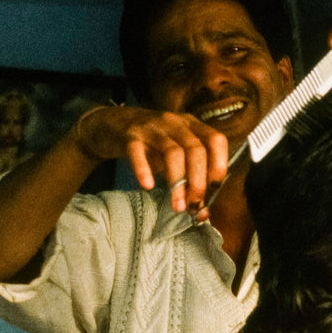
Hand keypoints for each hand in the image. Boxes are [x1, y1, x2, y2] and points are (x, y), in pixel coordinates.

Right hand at [73, 105, 229, 214]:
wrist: (112, 126)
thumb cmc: (151, 145)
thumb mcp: (175, 152)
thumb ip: (189, 174)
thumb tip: (202, 209)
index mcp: (191, 126)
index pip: (215, 140)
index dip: (219, 166)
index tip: (213, 191)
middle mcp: (174, 123)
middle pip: (195, 149)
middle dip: (198, 181)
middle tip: (195, 205)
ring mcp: (152, 127)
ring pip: (172, 152)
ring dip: (177, 182)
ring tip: (177, 206)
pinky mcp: (129, 136)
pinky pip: (138, 152)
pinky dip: (144, 169)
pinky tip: (148, 186)